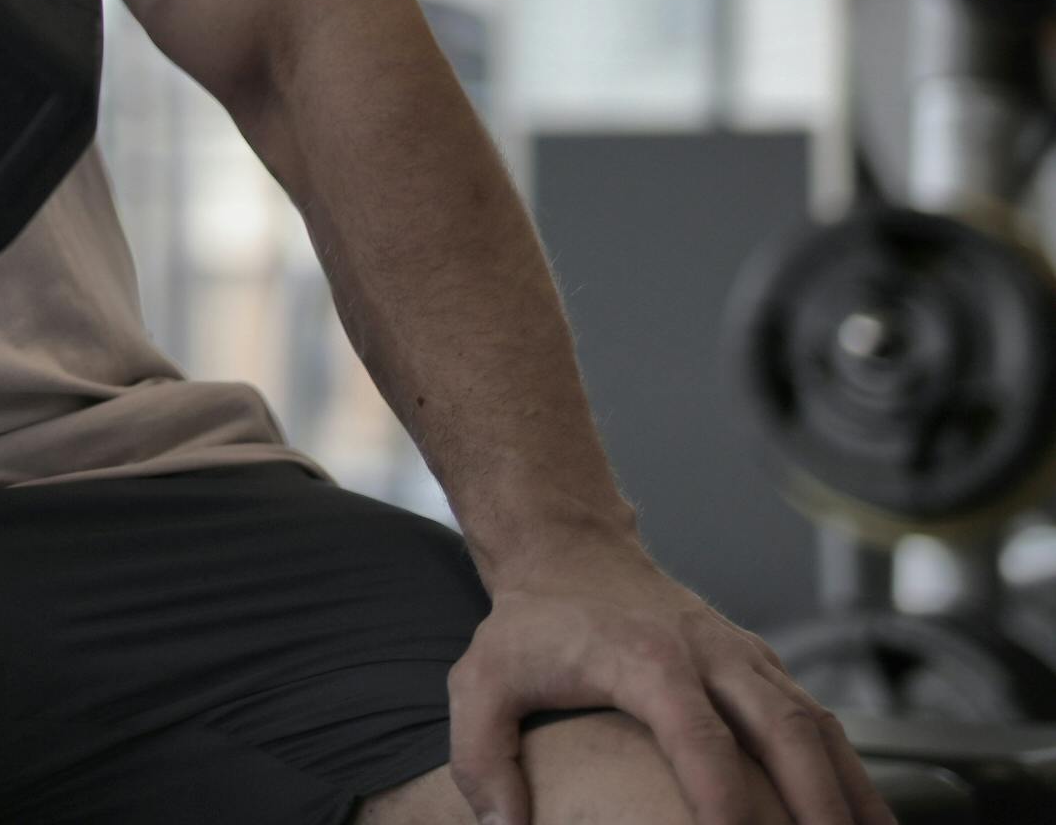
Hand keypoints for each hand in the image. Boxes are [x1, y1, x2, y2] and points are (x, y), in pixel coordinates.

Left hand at [449, 540, 887, 824]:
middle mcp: (710, 654)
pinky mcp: (765, 667)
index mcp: (645, 660)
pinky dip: (853, 774)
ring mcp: (746, 658)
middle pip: (785, 730)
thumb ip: (482, 755)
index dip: (723, 797)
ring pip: (818, 726)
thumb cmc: (531, 627)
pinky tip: (868, 822)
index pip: (698, 735)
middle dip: (817, 804)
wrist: (571, 552)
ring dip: (852, 794)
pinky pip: (823, 722)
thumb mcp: (481, 680)